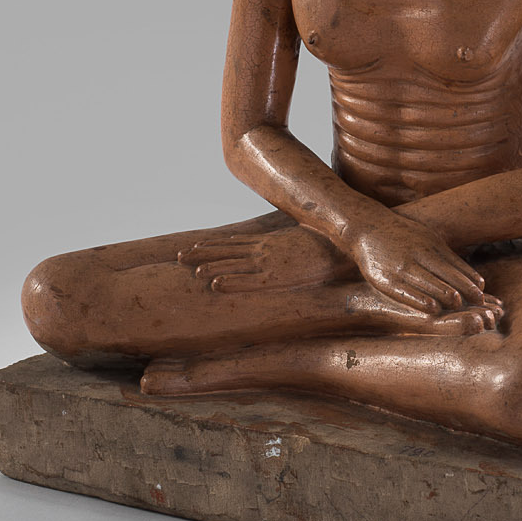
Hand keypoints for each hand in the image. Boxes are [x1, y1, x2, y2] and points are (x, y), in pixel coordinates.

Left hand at [177, 224, 350, 291]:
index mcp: (269, 241)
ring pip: (232, 263)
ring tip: (188, 268)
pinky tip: (214, 284)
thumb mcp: (304, 236)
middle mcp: (264, 250)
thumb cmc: (327, 241)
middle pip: (226, 250)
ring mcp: (269, 262)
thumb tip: (290, 240)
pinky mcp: (278, 276)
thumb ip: (290, 239)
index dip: (212, 245)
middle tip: (179, 256)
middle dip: (202, 253)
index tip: (194, 246)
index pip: (234, 242)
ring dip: (209, 266)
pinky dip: (231, 281)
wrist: (342, 244)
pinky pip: (250, 281)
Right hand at [349, 214, 496, 314]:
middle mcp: (417, 256)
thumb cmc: (402, 235)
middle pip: (446, 276)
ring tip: (459, 305)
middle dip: (464, 290)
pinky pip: (405, 292)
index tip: (481, 291)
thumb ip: (447, 257)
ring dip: (447, 296)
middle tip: (479, 302)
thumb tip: (472, 277)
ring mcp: (400, 268)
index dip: (469, 280)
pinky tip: (433, 308)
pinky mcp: (385, 279)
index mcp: (429, 246)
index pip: (455, 266)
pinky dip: (421, 300)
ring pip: (429, 284)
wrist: (366, 228)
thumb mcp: (427, 238)